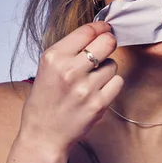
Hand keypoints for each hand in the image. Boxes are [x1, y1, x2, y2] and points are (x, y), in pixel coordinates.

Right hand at [18, 22, 122, 155]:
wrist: (43, 135)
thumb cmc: (45, 99)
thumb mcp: (47, 67)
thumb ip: (69, 49)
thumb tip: (98, 30)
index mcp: (54, 57)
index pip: (87, 31)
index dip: (101, 27)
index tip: (105, 28)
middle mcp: (69, 71)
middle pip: (107, 42)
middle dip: (109, 43)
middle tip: (106, 48)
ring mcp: (85, 88)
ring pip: (113, 64)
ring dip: (106, 69)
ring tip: (92, 79)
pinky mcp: (98, 104)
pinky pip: (117, 82)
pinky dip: (111, 84)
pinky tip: (98, 90)